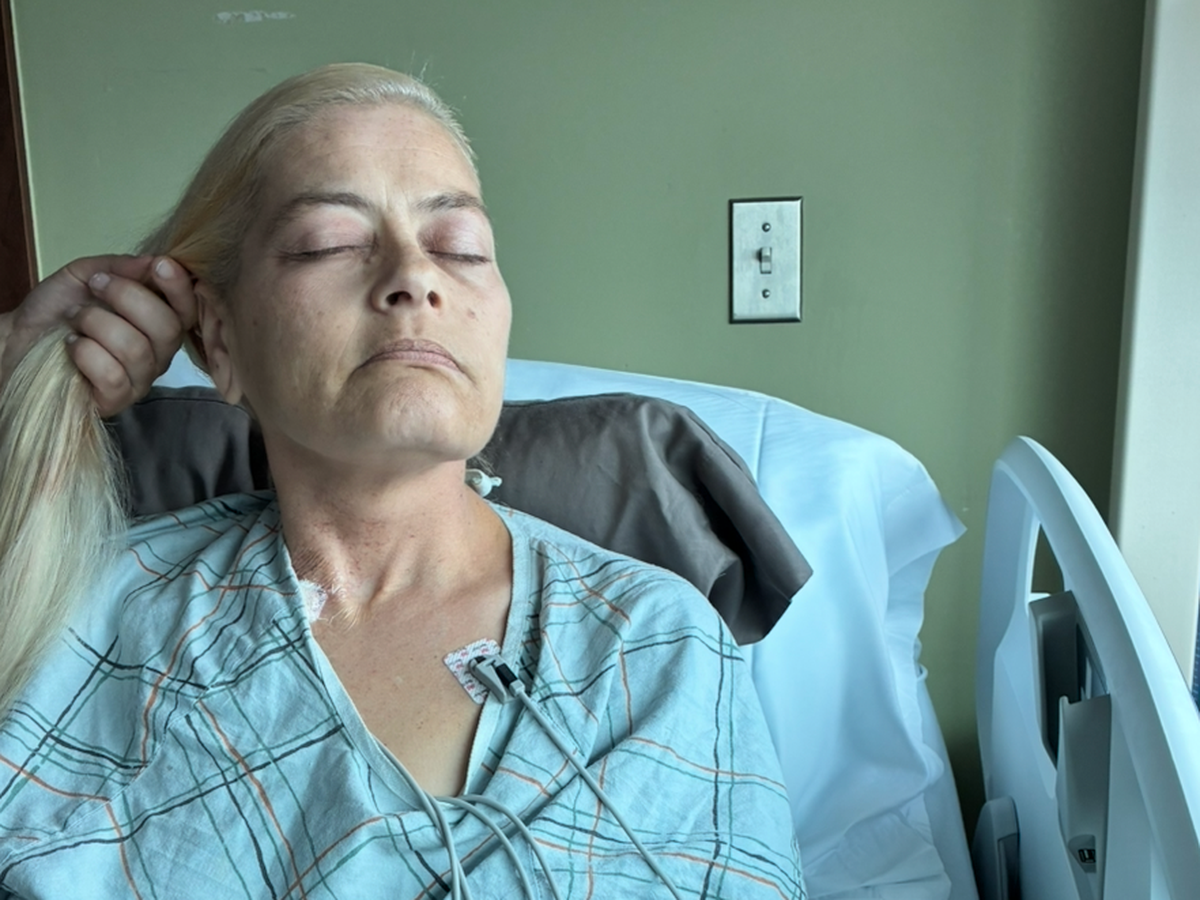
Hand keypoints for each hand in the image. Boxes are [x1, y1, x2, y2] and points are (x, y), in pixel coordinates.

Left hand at [0, 255, 198, 416]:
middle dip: (128, 298)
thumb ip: (119, 267)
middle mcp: (159, 353)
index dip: (180, 288)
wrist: (20, 337)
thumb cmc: (58, 309)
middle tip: (96, 286)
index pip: (188, 309)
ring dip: (97, 324)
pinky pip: (113, 375)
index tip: (159, 264)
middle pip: (168, 328)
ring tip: (76, 318)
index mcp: (159, 322)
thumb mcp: (86, 274)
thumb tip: (153, 261)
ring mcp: (140, 379)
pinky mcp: (116, 400)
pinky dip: (86, 352)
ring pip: (136, 349)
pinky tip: (72, 345)